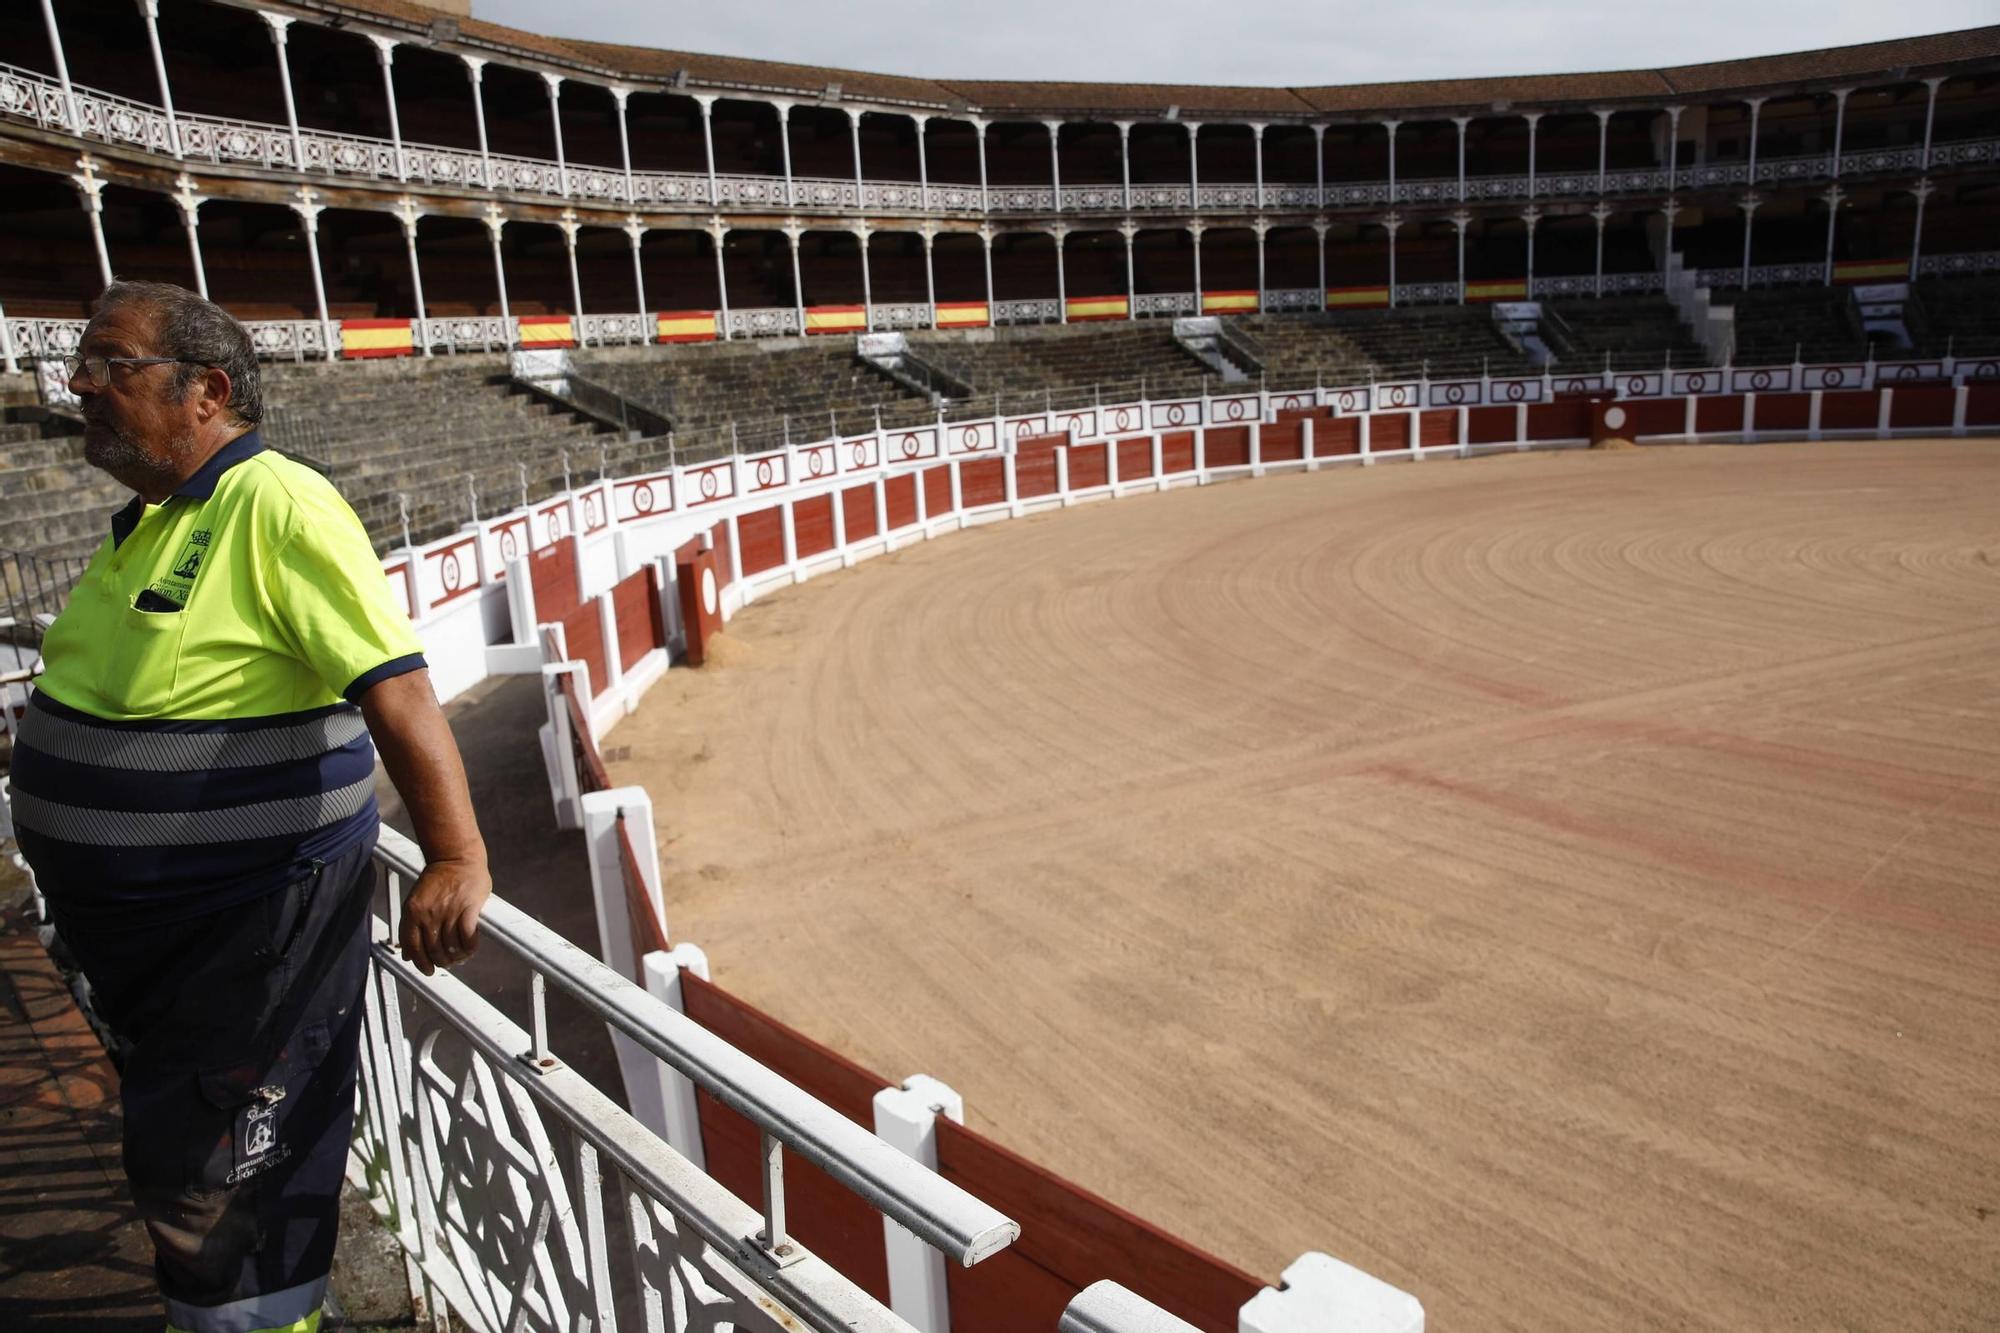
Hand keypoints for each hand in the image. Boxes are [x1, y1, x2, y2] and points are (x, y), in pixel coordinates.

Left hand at [399, 857, 491, 975]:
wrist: (457, 857)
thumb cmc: (438, 880)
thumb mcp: (416, 901)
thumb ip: (411, 927)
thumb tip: (407, 955)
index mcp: (412, 911)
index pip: (413, 947)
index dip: (421, 963)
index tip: (429, 970)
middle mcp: (428, 913)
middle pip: (433, 950)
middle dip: (441, 962)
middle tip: (449, 963)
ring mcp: (449, 911)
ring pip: (451, 947)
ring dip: (457, 957)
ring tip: (461, 957)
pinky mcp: (468, 908)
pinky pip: (468, 938)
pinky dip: (470, 948)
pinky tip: (471, 949)